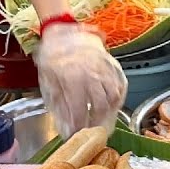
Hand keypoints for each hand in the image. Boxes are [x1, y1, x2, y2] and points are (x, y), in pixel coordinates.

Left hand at [33, 24, 126, 138]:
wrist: (63, 32)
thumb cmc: (53, 58)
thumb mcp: (48, 82)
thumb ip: (58, 106)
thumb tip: (66, 128)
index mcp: (73, 77)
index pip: (80, 111)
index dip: (79, 127)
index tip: (76, 136)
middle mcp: (92, 73)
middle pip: (100, 107)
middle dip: (97, 124)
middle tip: (92, 134)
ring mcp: (105, 68)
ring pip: (113, 97)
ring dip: (109, 114)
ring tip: (101, 123)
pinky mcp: (113, 64)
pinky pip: (121, 86)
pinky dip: (118, 99)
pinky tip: (111, 107)